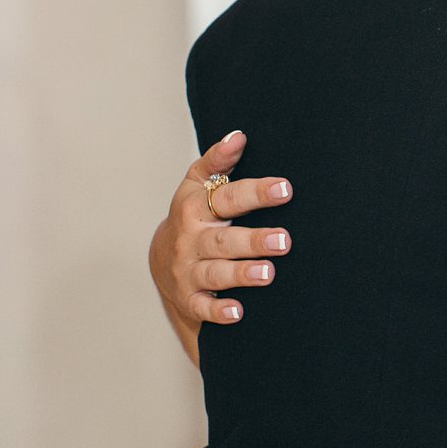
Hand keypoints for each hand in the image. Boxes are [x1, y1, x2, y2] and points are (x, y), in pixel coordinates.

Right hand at [148, 131, 292, 349]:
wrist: (161, 257)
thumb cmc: (191, 213)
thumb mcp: (197, 182)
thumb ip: (218, 160)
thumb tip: (239, 136)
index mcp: (195, 207)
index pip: (228, 198)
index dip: (256, 193)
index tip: (285, 189)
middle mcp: (190, 240)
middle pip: (223, 241)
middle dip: (253, 241)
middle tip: (284, 240)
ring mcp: (188, 271)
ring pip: (215, 274)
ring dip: (241, 274)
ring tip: (268, 273)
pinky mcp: (188, 299)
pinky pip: (202, 307)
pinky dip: (218, 312)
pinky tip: (238, 312)